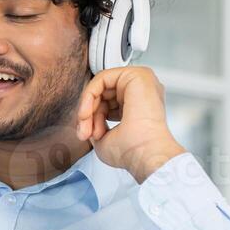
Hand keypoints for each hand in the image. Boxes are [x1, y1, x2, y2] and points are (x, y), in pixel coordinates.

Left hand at [74, 66, 186, 182]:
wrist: (145, 154)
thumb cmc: (131, 151)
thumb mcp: (104, 138)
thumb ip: (94, 123)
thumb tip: (85, 118)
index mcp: (139, 105)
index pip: (107, 102)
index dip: (91, 117)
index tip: (85, 135)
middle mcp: (141, 92)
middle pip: (103, 94)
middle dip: (88, 114)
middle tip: (84, 132)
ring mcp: (141, 82)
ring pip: (100, 86)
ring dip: (87, 107)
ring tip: (87, 127)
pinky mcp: (137, 75)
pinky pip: (102, 78)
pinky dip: (89, 95)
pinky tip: (86, 113)